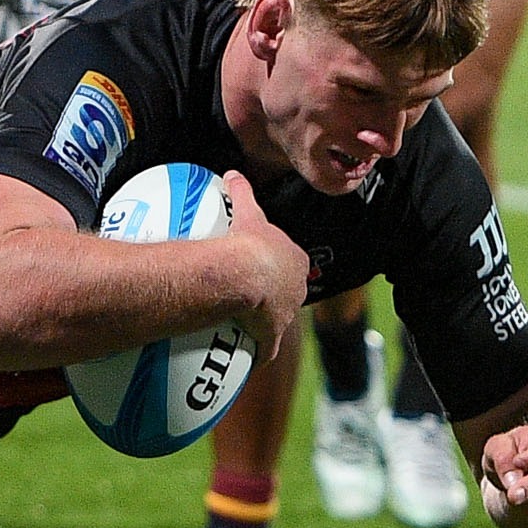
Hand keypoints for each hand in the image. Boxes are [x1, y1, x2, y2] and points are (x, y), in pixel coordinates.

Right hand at [216, 170, 310, 357]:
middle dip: (277, 293)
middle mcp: (296, 288)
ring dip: (266, 321)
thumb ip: (242, 190)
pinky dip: (258, 351)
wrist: (245, 273)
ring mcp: (285, 314)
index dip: (279, 264)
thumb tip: (231, 171)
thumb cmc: (250, 241)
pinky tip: (247, 355)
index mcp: (295, 259)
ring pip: (279, 319)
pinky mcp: (270, 336)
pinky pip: (265, 347)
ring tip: (246, 322)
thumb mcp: (248, 211)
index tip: (264, 265)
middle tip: (253, 293)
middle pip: (288, 291)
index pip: (291, 261)